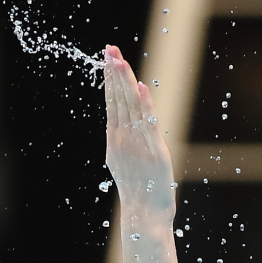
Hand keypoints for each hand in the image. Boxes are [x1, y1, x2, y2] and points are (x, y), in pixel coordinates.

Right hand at [103, 45, 175, 218]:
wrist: (144, 213)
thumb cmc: (139, 191)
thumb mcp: (124, 162)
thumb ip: (124, 140)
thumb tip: (121, 124)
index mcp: (115, 139)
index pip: (111, 101)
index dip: (109, 79)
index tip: (108, 58)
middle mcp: (123, 138)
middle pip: (117, 98)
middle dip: (114, 72)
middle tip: (109, 48)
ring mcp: (137, 143)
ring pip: (130, 106)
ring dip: (125, 82)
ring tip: (120, 60)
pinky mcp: (153, 150)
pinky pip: (147, 123)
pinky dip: (144, 105)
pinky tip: (139, 87)